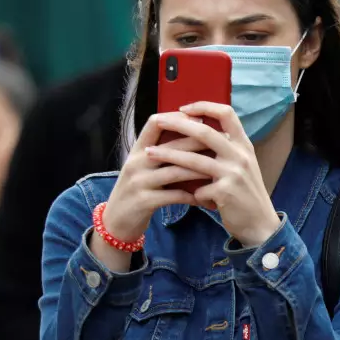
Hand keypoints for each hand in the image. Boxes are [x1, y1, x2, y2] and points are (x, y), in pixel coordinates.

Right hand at [95, 113, 206, 270]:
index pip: (155, 123)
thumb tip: (195, 136)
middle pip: (171, 146)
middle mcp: (137, 162)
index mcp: (137, 150)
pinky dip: (193, 196)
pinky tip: (207, 198)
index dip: (178, 118)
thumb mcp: (145, 168)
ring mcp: (139, 182)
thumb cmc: (139, 191)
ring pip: (176, 171)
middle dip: (199, 143)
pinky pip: (174, 195)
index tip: (202, 119)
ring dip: (201, 171)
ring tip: (221, 171)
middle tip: (223, 143)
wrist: (117, 222)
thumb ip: (164, 154)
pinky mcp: (144, 201)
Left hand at [145, 102, 281, 247]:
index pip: (226, 113)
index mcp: (244, 145)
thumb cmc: (246, 193)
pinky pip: (199, 189)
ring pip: (194, 160)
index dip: (204, 106)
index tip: (184, 109)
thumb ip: (226, 149)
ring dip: (169, 156)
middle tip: (159, 121)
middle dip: (178, 125)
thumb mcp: (243, 165)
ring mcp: (233, 174)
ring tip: (150, 153)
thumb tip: (199, 133)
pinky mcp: (226, 193)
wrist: (261, 223)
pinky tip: (191, 199)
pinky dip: (193, 194)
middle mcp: (240, 155)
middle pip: (205, 132)